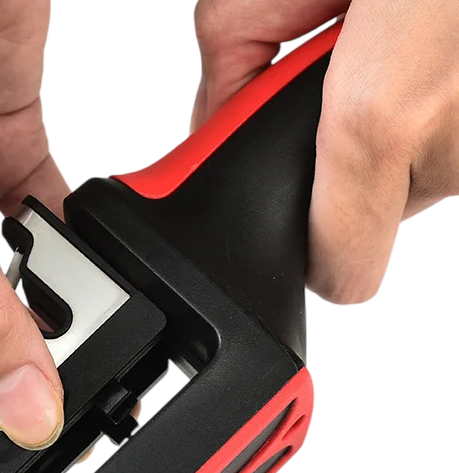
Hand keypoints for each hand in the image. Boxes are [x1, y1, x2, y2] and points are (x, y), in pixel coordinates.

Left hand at [192, 0, 458, 302]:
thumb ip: (238, 44)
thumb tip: (218, 114)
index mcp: (385, 110)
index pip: (342, 267)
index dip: (316, 253)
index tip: (302, 221)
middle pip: (383, 204)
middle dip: (354, 150)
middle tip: (353, 65)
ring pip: (435, 160)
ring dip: (408, 113)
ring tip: (410, 26)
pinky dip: (451, 91)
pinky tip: (442, 34)